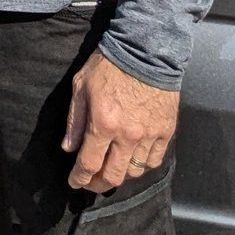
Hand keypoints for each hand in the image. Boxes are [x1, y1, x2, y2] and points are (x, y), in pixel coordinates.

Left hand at [62, 49, 178, 190]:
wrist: (146, 50)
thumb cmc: (109, 64)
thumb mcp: (81, 86)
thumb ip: (75, 120)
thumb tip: (68, 147)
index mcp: (103, 124)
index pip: (89, 164)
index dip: (79, 178)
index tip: (74, 182)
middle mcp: (127, 136)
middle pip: (113, 176)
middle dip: (98, 184)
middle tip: (90, 183)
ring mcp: (149, 135)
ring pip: (135, 172)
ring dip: (120, 176)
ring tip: (111, 171)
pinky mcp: (165, 131)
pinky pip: (154, 161)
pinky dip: (142, 166)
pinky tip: (133, 161)